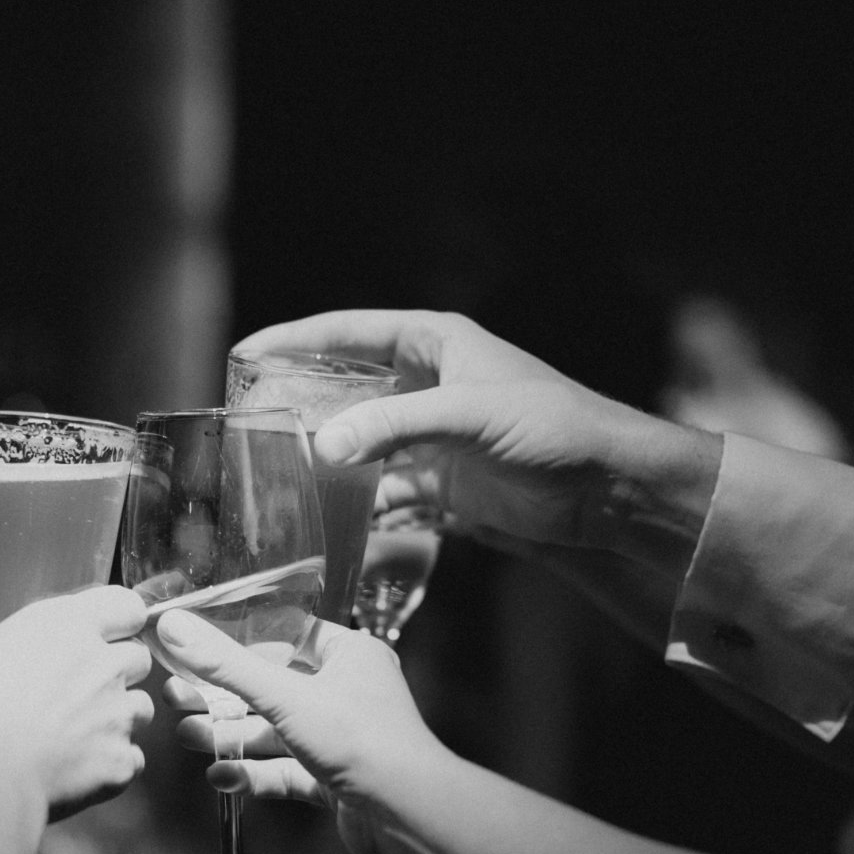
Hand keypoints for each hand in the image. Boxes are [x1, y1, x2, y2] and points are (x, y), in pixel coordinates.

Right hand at [0, 588, 153, 820]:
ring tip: (75, 733)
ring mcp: (119, 716)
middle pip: (138, 657)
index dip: (120, 619)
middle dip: (118, 671)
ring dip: (118, 718)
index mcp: (66, 627)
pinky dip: (112, 764)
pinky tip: (76, 770)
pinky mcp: (123, 762)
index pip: (127, 605)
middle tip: (79, 689)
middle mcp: (104, 665)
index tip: (102, 633)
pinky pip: (131, 759)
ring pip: (141, 709)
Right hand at [153, 609, 446, 853]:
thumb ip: (225, 665)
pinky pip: (287, 771)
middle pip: (273, 689)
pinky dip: (254, 773)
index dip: (240, 641)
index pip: (287, 636)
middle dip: (224, 697)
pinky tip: (220, 777)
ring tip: (187, 736)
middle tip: (176, 696)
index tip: (196, 645)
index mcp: (349, 655)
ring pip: (276, 733)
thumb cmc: (361, 739)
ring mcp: (342, 739)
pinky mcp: (336, 779)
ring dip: (233, 736)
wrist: (408, 814)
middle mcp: (348, 692)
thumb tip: (172, 626)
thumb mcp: (284, 696)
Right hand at [234, 310, 718, 570]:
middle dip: (298, 405)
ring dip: (325, 460)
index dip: (294, 341)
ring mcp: (432, 436)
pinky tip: (329, 520)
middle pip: (344, 387)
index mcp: (435, 343)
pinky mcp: (442, 484)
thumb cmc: (554, 431)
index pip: (348, 332)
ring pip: (359, 442)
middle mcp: (427, 384)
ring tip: (273, 475)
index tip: (244, 355)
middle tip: (246, 422)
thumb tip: (323, 445)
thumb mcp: (469, 416)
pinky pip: (383, 490)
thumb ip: (393, 425)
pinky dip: (358, 504)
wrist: (610, 492)